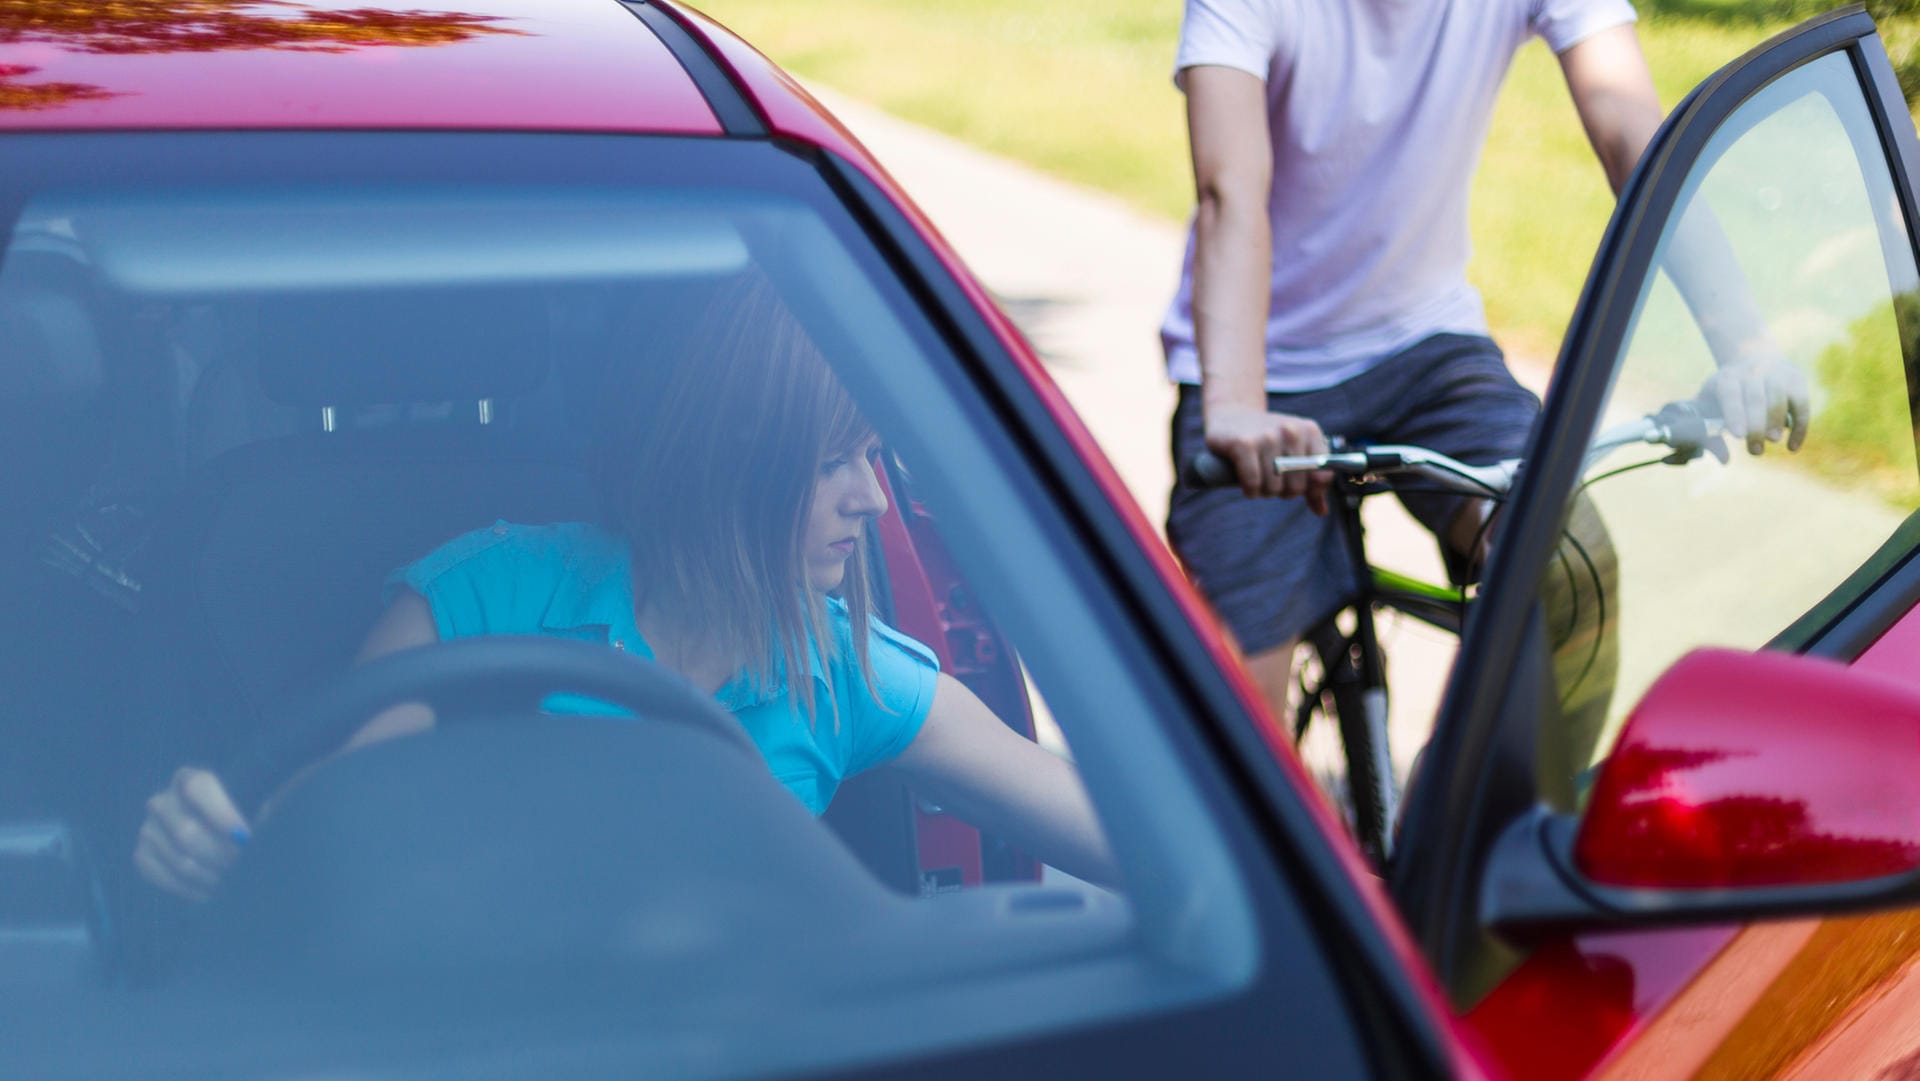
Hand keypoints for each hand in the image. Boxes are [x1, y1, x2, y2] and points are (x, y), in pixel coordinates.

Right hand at [133, 766, 249, 901]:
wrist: (220, 838)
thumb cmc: (242, 818)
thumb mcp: (252, 808)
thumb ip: (253, 813)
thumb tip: (245, 838)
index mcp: (190, 780)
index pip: (198, 788)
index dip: (221, 813)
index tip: (244, 835)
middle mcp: (163, 801)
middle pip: (186, 832)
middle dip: (219, 854)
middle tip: (240, 866)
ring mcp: (148, 829)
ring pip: (179, 860)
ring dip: (209, 875)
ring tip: (231, 880)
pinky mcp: (142, 856)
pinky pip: (163, 876)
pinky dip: (190, 888)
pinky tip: (210, 892)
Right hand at [1204, 405, 1331, 512]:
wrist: (1232, 414)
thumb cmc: (1267, 438)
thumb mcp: (1294, 452)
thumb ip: (1310, 481)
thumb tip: (1322, 511)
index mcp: (1309, 431)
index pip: (1323, 475)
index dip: (1310, 489)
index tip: (1297, 486)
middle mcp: (1291, 431)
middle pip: (1297, 486)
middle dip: (1283, 493)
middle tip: (1272, 482)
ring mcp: (1267, 436)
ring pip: (1274, 488)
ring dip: (1264, 492)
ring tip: (1258, 481)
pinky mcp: (1244, 444)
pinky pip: (1253, 483)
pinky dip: (1250, 491)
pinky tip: (1248, 486)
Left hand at [1702, 350, 1809, 455]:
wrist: (1751, 358)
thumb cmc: (1725, 392)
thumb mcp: (1709, 405)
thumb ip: (1708, 431)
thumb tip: (1724, 460)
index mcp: (1727, 378)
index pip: (1730, 394)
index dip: (1735, 414)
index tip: (1739, 436)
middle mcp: (1752, 371)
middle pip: (1756, 398)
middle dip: (1757, 426)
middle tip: (1756, 450)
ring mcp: (1776, 373)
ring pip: (1780, 398)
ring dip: (1777, 422)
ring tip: (1773, 441)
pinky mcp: (1796, 379)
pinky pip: (1802, 404)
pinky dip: (1800, 427)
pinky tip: (1792, 446)